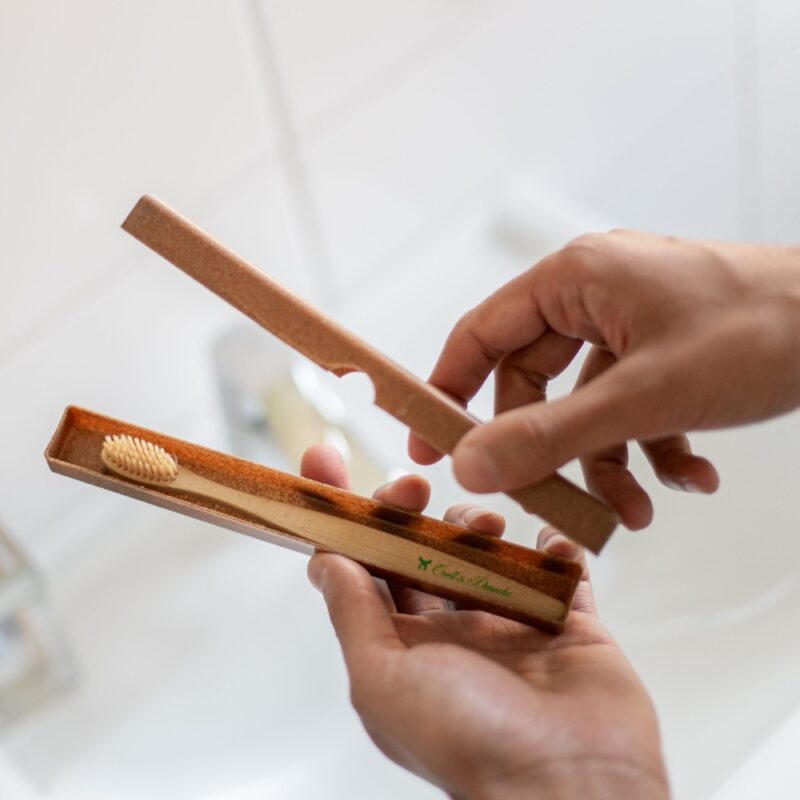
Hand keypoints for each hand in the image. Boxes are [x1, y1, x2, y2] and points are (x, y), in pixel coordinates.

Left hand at [302, 444, 668, 799]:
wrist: (572, 786)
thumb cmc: (467, 741)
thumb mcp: (384, 681)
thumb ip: (355, 616)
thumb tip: (323, 560)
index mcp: (403, 645)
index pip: (362, 565)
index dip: (341, 513)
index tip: (325, 457)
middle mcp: (452, 631)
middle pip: (422, 546)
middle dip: (411, 507)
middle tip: (413, 484)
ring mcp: (513, 624)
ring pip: (486, 549)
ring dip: (479, 525)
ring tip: (488, 529)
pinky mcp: (569, 623)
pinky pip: (559, 570)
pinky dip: (554, 549)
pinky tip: (550, 546)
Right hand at [409, 232, 799, 527]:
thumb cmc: (757, 332)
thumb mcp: (644, 395)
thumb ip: (551, 434)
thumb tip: (470, 467)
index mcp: (573, 279)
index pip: (480, 335)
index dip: (447, 391)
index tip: (428, 449)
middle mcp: (593, 296)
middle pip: (532, 383)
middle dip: (548, 449)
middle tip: (548, 503)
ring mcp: (631, 326)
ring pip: (585, 406)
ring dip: (608, 463)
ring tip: (641, 511)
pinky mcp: (665, 353)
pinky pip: (631, 408)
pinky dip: (652, 450)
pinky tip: (692, 478)